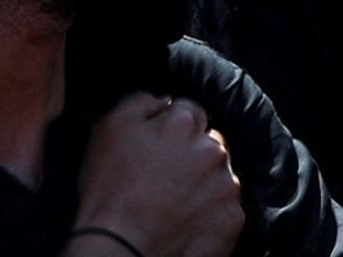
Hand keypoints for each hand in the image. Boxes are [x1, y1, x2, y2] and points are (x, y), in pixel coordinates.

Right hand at [73, 93, 245, 256]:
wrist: (121, 248)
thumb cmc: (109, 190)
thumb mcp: (109, 128)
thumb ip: (140, 102)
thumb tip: (164, 101)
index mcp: (183, 124)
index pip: (190, 112)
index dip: (171, 130)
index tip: (158, 149)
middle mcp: (212, 150)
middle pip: (208, 142)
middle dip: (191, 154)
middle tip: (164, 178)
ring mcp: (226, 186)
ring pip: (219, 175)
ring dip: (203, 183)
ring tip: (173, 203)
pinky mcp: (233, 219)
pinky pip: (225, 207)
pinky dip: (210, 212)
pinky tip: (185, 220)